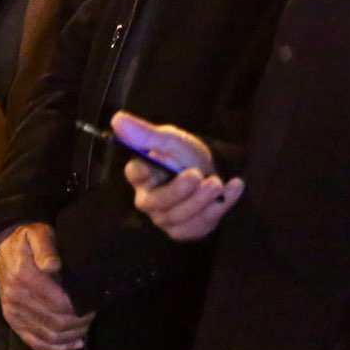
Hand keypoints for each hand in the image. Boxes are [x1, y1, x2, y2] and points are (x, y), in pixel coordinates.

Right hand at [0, 222, 91, 349]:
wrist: (2, 247)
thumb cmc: (27, 239)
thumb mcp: (37, 233)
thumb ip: (46, 247)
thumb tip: (53, 265)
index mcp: (23, 275)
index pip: (59, 303)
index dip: (80, 309)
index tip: (94, 304)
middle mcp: (16, 298)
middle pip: (56, 324)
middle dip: (80, 324)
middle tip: (93, 316)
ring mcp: (13, 313)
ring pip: (48, 339)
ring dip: (71, 340)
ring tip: (84, 332)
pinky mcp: (13, 322)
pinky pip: (35, 345)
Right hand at [114, 111, 242, 240]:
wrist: (209, 171)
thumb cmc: (184, 154)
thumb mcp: (170, 139)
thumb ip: (146, 133)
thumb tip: (117, 119)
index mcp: (141, 175)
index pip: (134, 174)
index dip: (143, 170)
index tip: (160, 157)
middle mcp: (148, 200)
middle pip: (157, 202)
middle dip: (179, 191)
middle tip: (197, 175)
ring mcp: (166, 218)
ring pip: (178, 217)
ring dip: (200, 201)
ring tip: (217, 183)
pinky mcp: (186, 230)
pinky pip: (199, 226)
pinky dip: (219, 208)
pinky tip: (233, 188)